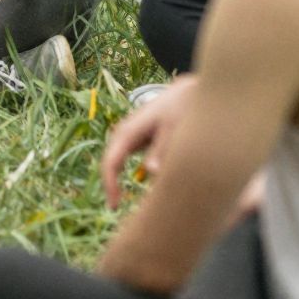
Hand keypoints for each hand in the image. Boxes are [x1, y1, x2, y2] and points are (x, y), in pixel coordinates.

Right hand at [100, 75, 196, 206]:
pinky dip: (131, 171)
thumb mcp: (174, 127)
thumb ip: (162, 149)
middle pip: (111, 161)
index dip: (109, 184)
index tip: (114, 205)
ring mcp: (133, 135)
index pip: (111, 161)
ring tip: (125, 198)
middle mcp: (126, 133)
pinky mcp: (142, 139)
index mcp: (130, 131)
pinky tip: (146, 184)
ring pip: (119, 160)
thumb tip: (152, 173)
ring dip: (119, 178)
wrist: (188, 92)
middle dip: (111, 184)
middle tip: (116, 207)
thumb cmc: (181, 107)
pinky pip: (130, 157)